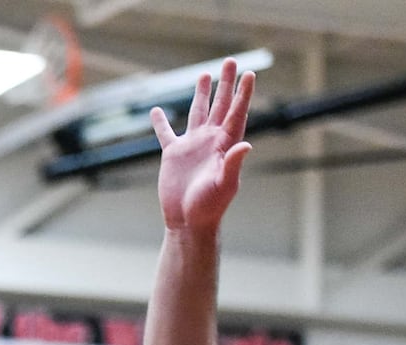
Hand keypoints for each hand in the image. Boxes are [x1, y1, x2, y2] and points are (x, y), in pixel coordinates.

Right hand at [151, 58, 254, 233]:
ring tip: (205, 74)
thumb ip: (234, 164)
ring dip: (201, 93)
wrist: (188, 222)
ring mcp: (192, 146)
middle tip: (230, 61)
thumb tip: (246, 145)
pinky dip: (161, 122)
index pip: (236, 113)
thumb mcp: (224, 185)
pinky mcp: (173, 154)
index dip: (243, 94)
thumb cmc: (210, 207)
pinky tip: (157, 110)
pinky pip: (166, 133)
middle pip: (220, 105)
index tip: (249, 74)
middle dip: (225, 84)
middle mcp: (210, 141)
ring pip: (197, 112)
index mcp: (225, 145)